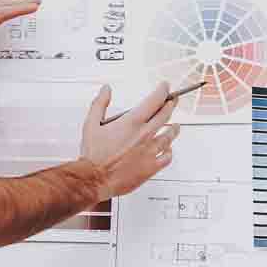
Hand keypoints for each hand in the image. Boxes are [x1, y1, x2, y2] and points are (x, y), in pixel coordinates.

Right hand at [78, 83, 181, 199]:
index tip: (165, 87)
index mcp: (132, 123)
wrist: (96, 178)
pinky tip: (169, 149)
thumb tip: (106, 90)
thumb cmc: (94, 155)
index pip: (154, 100)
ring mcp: (150, 151)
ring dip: (174, 128)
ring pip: (169, 135)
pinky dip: (169, 151)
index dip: (163, 91)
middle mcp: (144, 135)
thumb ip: (100, 104)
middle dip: (171, 105)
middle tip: (173, 101)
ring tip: (175, 125)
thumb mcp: (91, 124)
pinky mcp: (151, 167)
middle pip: (165, 115)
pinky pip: (167, 157)